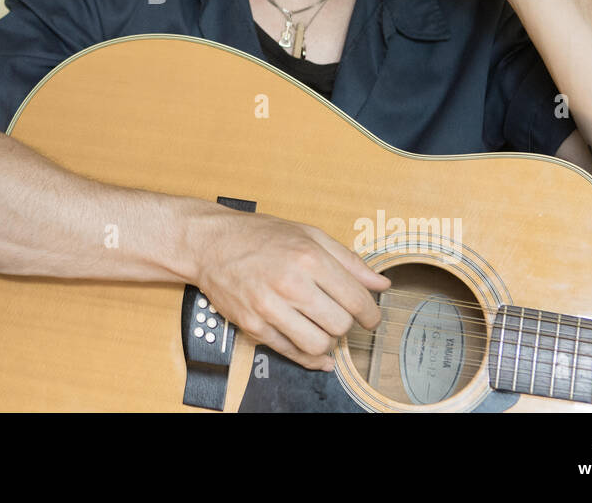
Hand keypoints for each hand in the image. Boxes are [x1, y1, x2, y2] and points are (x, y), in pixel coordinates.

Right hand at [192, 211, 389, 370]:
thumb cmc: (258, 236)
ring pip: (318, 344)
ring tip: (322, 329)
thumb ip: (348, 261)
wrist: (210, 244)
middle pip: (340, 325)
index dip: (370, 314)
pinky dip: (307, 357)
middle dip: (346, 325)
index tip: (370, 317)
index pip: (356, 300)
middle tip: (339, 316)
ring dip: (327, 342)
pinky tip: (313, 351)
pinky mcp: (253, 325)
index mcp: (309, 258)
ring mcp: (269, 307)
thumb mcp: (309, 235)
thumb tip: (381, 284)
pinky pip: (290, 352)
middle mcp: (290, 283)